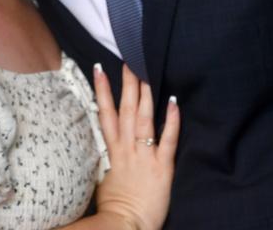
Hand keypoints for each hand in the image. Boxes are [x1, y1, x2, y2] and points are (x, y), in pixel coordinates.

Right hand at [92, 64, 178, 229]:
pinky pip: (168, 139)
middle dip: (127, 83)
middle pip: (126, 110)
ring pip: (143, 119)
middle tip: (129, 60)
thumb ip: (107, 160)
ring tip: (147, 71)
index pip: (105, 114)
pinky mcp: (162, 167)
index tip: (99, 69)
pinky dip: (171, 120)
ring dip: (145, 94)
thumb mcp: (104, 179)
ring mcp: (145, 156)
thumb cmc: (114, 208)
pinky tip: (173, 102)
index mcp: (112, 152)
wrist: (125, 226)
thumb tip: (104, 148)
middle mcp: (127, 149)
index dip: (102, 91)